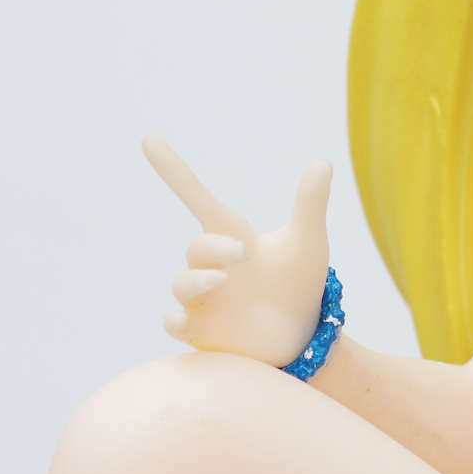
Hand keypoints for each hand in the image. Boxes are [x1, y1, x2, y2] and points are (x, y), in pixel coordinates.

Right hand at [144, 135, 333, 367]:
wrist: (299, 335)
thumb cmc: (298, 283)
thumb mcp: (307, 241)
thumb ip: (310, 203)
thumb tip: (323, 162)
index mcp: (232, 237)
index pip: (196, 196)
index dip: (173, 169)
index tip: (149, 138)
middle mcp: (210, 265)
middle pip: (197, 247)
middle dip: (216, 247)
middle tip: (244, 253)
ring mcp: (201, 298)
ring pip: (182, 283)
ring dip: (198, 280)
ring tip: (225, 281)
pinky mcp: (197, 329)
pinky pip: (174, 321)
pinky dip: (177, 318)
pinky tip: (187, 319)